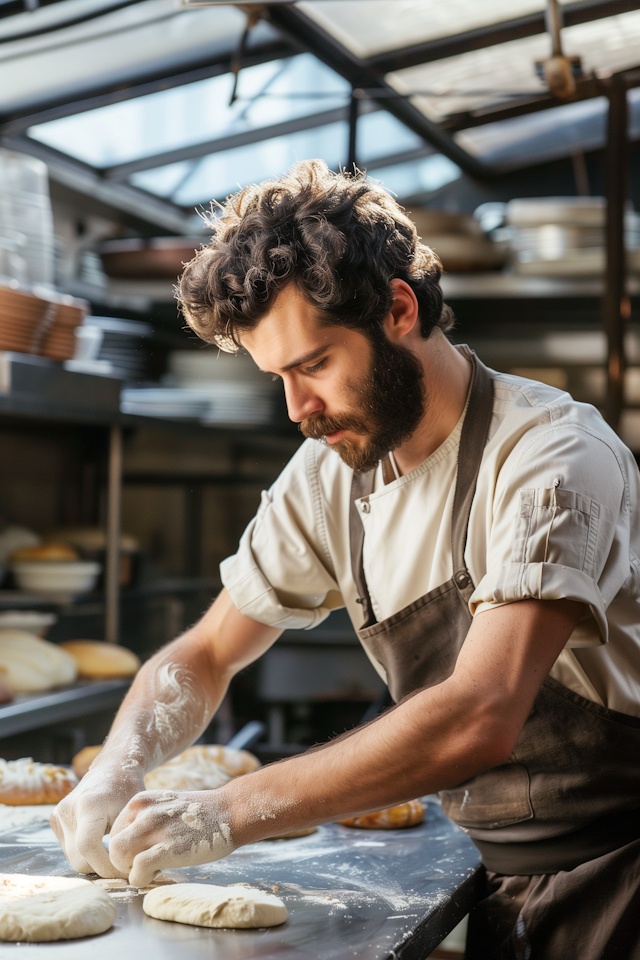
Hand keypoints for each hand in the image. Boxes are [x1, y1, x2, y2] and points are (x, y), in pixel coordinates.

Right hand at [51, 759, 144, 878]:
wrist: (113, 768)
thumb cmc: (129, 789)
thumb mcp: (134, 813)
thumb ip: (126, 841)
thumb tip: (128, 873)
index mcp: (88, 805)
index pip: (88, 847)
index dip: (106, 865)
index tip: (126, 869)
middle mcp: (67, 809)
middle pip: (79, 858)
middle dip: (102, 868)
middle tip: (124, 867)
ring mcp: (58, 815)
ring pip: (73, 858)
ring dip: (94, 862)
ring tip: (114, 855)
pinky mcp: (55, 820)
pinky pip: (69, 849)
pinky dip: (86, 853)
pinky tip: (101, 844)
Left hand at [109, 789, 235, 886]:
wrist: (229, 811)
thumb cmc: (199, 814)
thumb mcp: (165, 806)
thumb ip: (145, 820)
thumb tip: (127, 846)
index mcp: (141, 801)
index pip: (113, 832)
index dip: (125, 848)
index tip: (141, 852)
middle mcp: (145, 812)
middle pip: (113, 846)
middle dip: (122, 862)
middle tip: (141, 865)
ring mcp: (156, 830)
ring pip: (119, 856)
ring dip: (129, 870)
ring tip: (148, 869)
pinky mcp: (168, 849)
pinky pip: (138, 869)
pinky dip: (141, 878)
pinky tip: (156, 873)